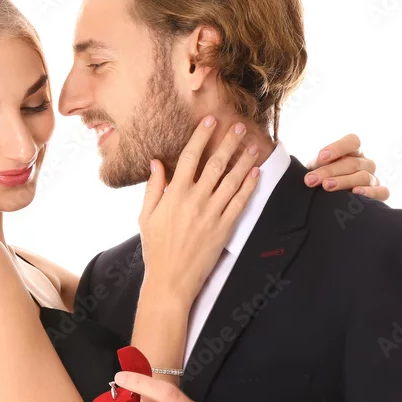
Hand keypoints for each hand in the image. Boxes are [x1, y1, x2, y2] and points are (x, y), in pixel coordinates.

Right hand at [139, 117, 258, 302]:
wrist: (171, 280)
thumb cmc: (156, 249)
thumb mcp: (145, 216)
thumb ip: (153, 188)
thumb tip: (156, 163)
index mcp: (174, 194)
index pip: (189, 156)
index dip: (201, 136)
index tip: (210, 121)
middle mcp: (195, 200)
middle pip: (215, 163)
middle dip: (229, 142)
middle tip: (240, 126)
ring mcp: (211, 214)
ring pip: (231, 180)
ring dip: (244, 161)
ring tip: (254, 146)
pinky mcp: (224, 228)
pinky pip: (240, 203)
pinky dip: (249, 186)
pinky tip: (256, 174)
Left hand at [303, 133, 388, 199]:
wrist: (331, 199)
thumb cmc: (324, 179)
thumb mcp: (318, 168)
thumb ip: (317, 165)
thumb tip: (312, 168)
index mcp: (353, 152)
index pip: (353, 142)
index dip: (338, 147)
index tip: (321, 156)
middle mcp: (365, 163)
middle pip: (352, 163)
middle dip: (329, 171)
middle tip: (311, 179)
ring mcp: (373, 178)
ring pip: (363, 177)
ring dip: (343, 181)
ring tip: (327, 186)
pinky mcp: (380, 193)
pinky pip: (382, 191)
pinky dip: (371, 192)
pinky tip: (356, 194)